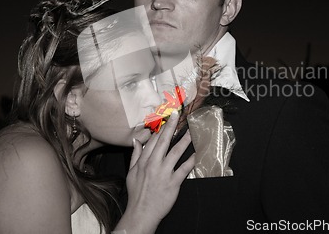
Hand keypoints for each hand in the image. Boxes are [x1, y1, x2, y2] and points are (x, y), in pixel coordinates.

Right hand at [117, 111, 194, 232]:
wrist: (141, 213)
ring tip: (191, 131)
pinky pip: (184, 169)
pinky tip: (197, 153)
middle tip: (177, 114)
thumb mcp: (131, 172)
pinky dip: (191, 160)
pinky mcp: (173, 183)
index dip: (160, 128)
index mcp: (144, 161)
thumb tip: (136, 140)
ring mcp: (164, 173)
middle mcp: (154, 164)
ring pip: (175, 152)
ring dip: (184, 140)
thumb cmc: (137, 193)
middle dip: (171, 126)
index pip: (152, 140)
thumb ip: (135, 155)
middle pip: (163, 141)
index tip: (167, 118)